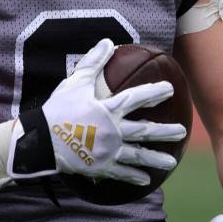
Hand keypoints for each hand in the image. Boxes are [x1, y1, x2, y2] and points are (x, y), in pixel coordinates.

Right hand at [7, 38, 186, 183]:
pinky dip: (134, 176)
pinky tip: (146, 180)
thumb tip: (108, 41)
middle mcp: (112, 132)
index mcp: (107, 110)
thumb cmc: (58, 109)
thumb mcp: (75, 82)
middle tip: (182, 131)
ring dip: (156, 158)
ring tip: (172, 162)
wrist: (40, 141)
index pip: (136, 99)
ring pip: (137, 156)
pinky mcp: (100, 167)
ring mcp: (107, 151)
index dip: (154, 93)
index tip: (170, 89)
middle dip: (165, 131)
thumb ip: (93, 62)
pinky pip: (121, 173)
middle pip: (144, 131)